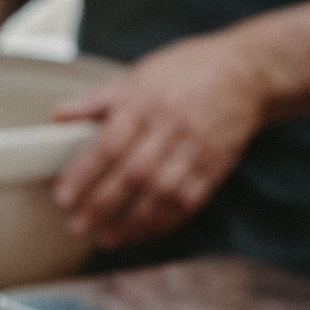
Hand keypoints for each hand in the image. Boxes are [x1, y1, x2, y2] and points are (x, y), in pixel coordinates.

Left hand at [52, 33, 269, 249]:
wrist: (249, 72)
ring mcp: (195, 149)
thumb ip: (100, 99)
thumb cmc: (189, 71)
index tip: (62, 197)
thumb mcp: (142, 73)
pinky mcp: (214, 168)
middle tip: (77, 226)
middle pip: (131, 174)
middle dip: (101, 205)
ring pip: (159, 194)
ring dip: (130, 222)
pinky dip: (162, 223)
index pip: (108, 144)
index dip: (83, 174)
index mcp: (147, 101)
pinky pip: (187, 203)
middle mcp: (171, 127)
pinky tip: (141, 234)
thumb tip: (59, 115)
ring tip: (106, 238)